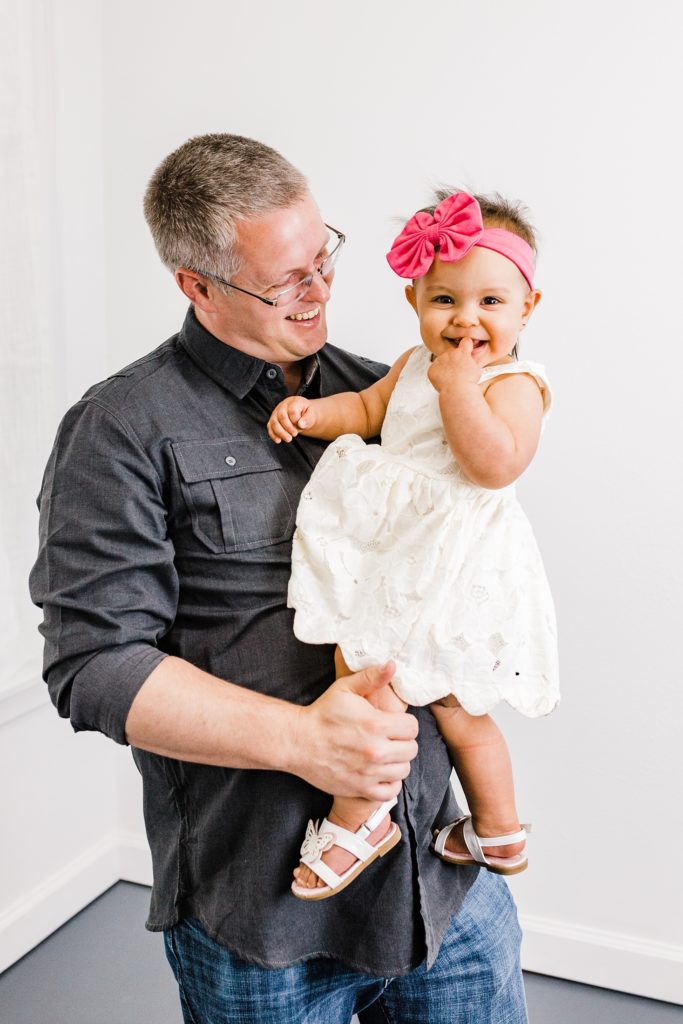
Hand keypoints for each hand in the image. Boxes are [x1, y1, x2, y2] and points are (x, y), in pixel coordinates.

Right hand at [267, 396, 316, 442]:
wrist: (301, 414)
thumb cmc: (306, 414)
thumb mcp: (311, 414)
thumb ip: (308, 419)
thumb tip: (301, 424)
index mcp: (294, 401)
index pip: (292, 410)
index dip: (296, 419)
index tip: (301, 425)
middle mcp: (283, 406)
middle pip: (281, 416)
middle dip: (288, 427)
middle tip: (295, 434)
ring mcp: (276, 413)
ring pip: (274, 422)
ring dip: (280, 432)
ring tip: (288, 439)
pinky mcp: (272, 420)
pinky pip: (270, 427)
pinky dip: (273, 435)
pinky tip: (278, 441)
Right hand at [291, 661, 418, 800]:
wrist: (298, 742)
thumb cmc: (322, 714)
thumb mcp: (345, 689)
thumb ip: (371, 677)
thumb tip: (392, 665)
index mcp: (375, 725)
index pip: (412, 727)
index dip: (405, 723)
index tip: (394, 723)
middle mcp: (376, 751)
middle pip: (412, 749)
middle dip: (403, 741)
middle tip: (389, 737)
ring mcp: (369, 772)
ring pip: (404, 770)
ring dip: (397, 761)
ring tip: (384, 753)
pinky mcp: (361, 788)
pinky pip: (391, 790)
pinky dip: (389, 782)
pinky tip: (380, 771)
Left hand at [428, 338, 480, 393]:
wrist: (457, 391)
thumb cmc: (469, 382)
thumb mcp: (476, 369)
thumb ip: (470, 361)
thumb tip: (468, 359)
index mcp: (462, 352)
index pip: (465, 341)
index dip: (466, 345)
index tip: (466, 349)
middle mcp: (449, 353)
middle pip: (451, 354)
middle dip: (454, 360)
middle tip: (457, 372)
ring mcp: (439, 360)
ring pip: (441, 362)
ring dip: (445, 368)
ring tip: (451, 379)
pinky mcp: (432, 369)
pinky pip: (434, 371)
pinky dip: (437, 376)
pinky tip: (444, 382)